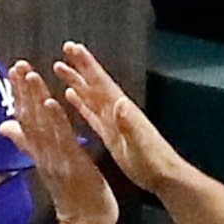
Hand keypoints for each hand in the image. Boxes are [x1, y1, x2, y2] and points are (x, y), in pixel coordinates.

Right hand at [3, 60, 117, 223]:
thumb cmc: (71, 196)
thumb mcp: (46, 165)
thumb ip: (26, 144)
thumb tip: (5, 127)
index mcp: (41, 152)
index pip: (26, 118)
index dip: (19, 94)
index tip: (13, 71)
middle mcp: (45, 154)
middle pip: (30, 118)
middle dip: (23, 90)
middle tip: (16, 65)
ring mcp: (57, 158)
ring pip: (43, 125)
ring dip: (36, 99)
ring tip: (29, 75)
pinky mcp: (72, 164)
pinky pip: (62, 139)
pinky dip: (56, 120)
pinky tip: (51, 102)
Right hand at [56, 42, 189, 195]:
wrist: (164, 176)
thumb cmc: (154, 162)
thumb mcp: (140, 144)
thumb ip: (129, 123)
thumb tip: (119, 102)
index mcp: (122, 111)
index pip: (101, 82)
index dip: (87, 64)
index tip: (73, 48)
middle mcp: (116, 111)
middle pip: (94, 84)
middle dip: (80, 66)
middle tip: (65, 48)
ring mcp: (113, 122)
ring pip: (90, 96)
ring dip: (76, 82)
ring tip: (59, 68)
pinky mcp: (110, 134)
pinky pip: (92, 115)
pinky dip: (81, 104)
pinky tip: (70, 97)